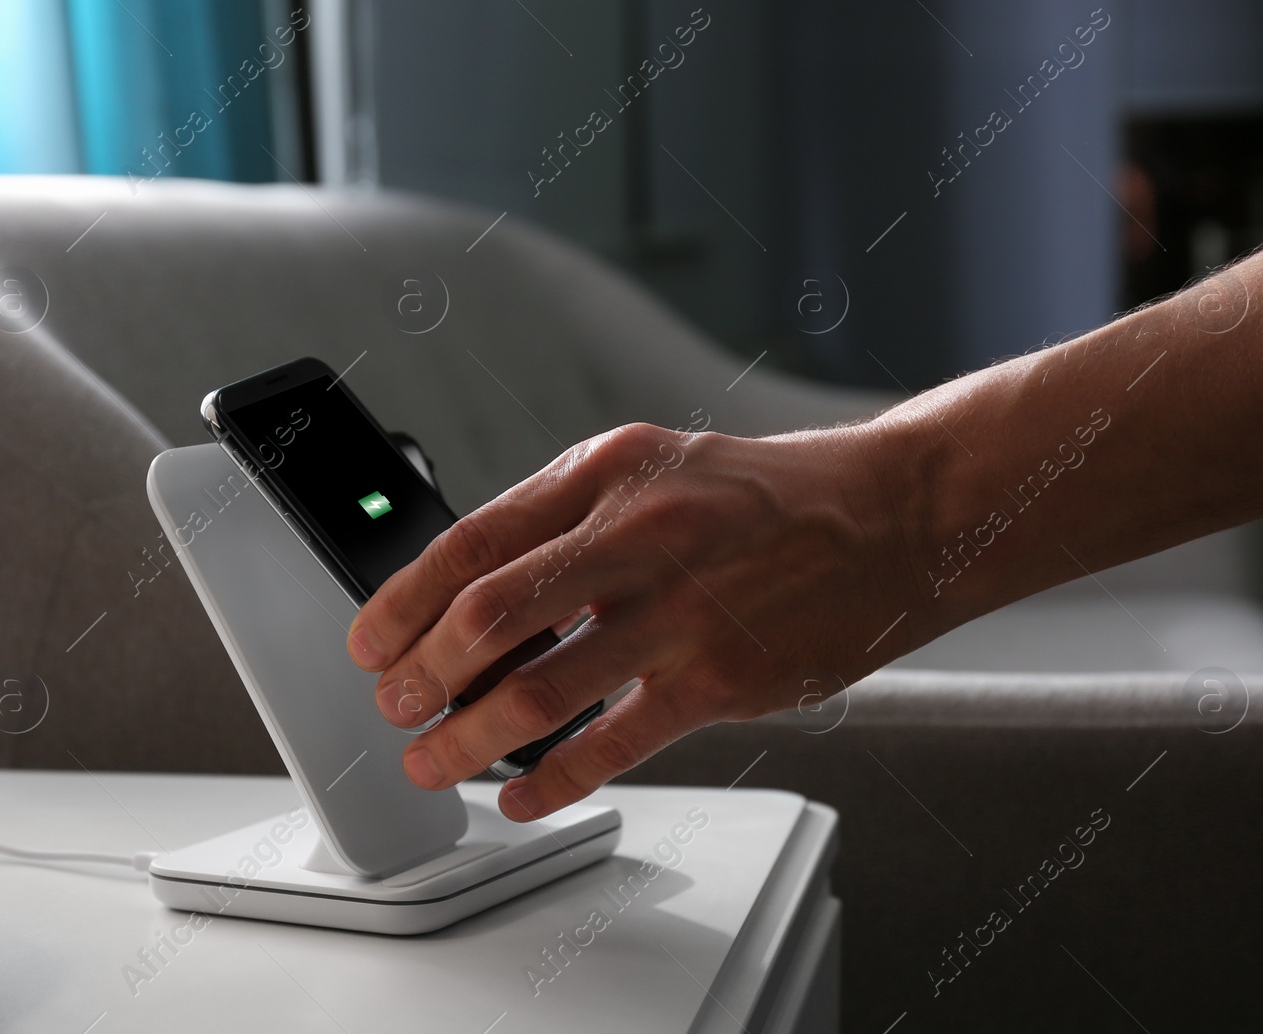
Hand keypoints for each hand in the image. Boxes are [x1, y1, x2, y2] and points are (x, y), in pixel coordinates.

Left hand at [347, 421, 921, 820]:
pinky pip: (614, 745)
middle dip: (421, 676)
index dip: (401, 602)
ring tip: (435, 760)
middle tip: (395, 707)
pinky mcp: (722, 679)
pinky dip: (554, 781)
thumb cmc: (765, 496)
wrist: (891, 516)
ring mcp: (681, 611)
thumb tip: (477, 597)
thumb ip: (567, 521)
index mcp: (606, 474)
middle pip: (487, 616)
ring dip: (467, 740)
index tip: (371, 643)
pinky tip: (524, 794)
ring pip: (540, 692)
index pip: (470, 541)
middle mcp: (637, 536)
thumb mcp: (653, 468)